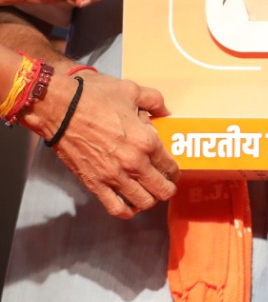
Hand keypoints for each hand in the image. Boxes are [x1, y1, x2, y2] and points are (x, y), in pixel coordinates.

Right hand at [25, 69, 177, 218]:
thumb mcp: (133, 91)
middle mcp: (133, 164)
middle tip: (165, 183)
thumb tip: (166, 112)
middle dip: (167, 188)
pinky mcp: (93, 183)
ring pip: (142, 202)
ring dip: (150, 199)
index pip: (171, 167)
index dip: (175, 171)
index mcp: (146, 142)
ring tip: (149, 192)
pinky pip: (115, 207)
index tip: (173, 170)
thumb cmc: (95, 98)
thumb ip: (155, 102)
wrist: (59, 108)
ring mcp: (113, 176)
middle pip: (161, 189)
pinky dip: (126, 210)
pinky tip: (130, 205)